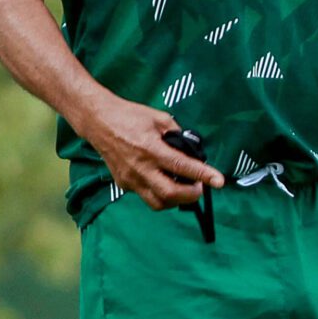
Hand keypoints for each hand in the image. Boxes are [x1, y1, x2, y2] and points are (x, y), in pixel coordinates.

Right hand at [85, 98, 222, 209]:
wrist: (98, 121)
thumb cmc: (129, 116)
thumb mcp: (159, 118)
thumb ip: (177, 135)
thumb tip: (191, 150)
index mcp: (151, 149)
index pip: (182, 166)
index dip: (203, 175)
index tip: (219, 181)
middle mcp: (140, 168)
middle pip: (170, 194)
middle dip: (190, 195)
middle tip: (199, 187)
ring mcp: (130, 179)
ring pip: (158, 202)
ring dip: (175, 199)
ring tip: (183, 188)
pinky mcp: (123, 184)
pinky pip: (146, 195)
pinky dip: (160, 193)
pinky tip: (163, 181)